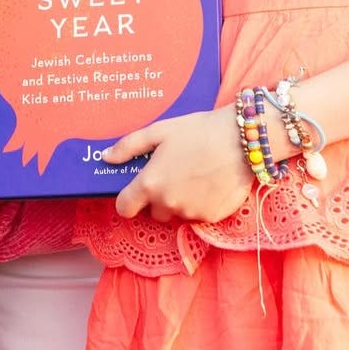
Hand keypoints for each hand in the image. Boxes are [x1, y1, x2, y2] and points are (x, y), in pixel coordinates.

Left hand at [105, 105, 251, 224]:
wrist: (241, 141)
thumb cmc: (198, 131)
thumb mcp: (159, 131)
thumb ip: (129, 146)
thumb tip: (107, 158)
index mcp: (150, 184)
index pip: (124, 208)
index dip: (128, 200)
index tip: (136, 190)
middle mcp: (167, 204)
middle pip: (153, 211)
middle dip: (158, 197)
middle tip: (172, 173)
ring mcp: (190, 214)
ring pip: (176, 213)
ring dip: (179, 200)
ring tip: (194, 174)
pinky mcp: (211, 218)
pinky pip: (198, 215)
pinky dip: (200, 203)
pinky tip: (210, 182)